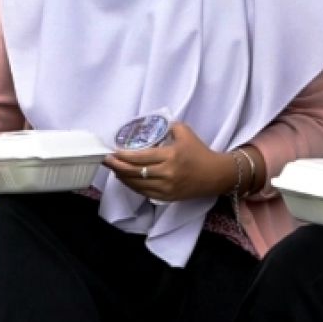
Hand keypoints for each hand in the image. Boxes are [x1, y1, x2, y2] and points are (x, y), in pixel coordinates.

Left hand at [103, 122, 234, 200]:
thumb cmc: (200, 153)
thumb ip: (170, 126)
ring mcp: (166, 187)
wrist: (215, 175)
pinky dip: (132, 185)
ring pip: (137, 183)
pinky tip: (126, 179)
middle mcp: (167, 172)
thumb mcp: (187, 133)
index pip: (141, 157)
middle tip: (106, 160)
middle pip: (135, 171)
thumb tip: (155, 124)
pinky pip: (144, 192)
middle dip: (117, 166)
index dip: (124, 155)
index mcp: (171, 155)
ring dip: (122, 176)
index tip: (113, 151)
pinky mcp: (167, 196)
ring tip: (113, 169)